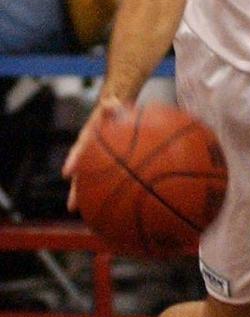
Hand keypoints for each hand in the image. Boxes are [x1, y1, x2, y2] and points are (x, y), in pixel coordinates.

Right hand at [62, 95, 126, 211]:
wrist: (114, 113)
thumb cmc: (114, 111)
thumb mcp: (113, 107)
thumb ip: (111, 106)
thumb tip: (110, 101)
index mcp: (87, 139)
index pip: (79, 150)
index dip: (73, 160)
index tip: (67, 172)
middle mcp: (88, 153)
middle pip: (80, 174)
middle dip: (76, 190)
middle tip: (72, 207)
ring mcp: (95, 161)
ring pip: (90, 181)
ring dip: (89, 197)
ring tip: (88, 215)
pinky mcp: (103, 166)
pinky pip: (106, 181)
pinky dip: (109, 193)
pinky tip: (116, 209)